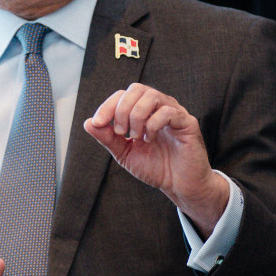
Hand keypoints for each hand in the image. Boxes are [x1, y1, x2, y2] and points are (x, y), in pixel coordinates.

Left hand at [82, 83, 229, 236]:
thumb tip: (88, 123)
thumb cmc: (156, 167)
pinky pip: (168, 111)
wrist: (178, 186)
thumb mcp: (125, 153)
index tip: (98, 123)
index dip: (107, 105)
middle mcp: (160, 107)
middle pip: (137, 88)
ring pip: (152, 96)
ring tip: (136, 136)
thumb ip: (108, 138)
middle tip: (121, 132)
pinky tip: (150, 139)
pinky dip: (153, 124)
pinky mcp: (187, 123)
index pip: (123, 94)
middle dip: (122, 109)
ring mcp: (175, 112)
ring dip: (136, 116)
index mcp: (144, 111)